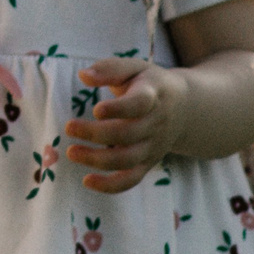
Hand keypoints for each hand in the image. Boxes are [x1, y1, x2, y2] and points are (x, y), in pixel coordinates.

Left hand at [63, 58, 185, 193]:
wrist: (184, 107)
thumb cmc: (149, 84)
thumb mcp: (135, 67)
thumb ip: (110, 69)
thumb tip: (83, 76)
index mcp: (152, 96)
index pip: (140, 104)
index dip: (119, 109)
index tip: (96, 109)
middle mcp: (155, 124)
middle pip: (128, 134)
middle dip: (96, 134)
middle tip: (69, 127)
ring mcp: (153, 146)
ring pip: (127, 159)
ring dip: (97, 160)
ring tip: (71, 152)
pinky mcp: (148, 162)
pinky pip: (132, 179)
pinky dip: (111, 185)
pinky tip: (87, 181)